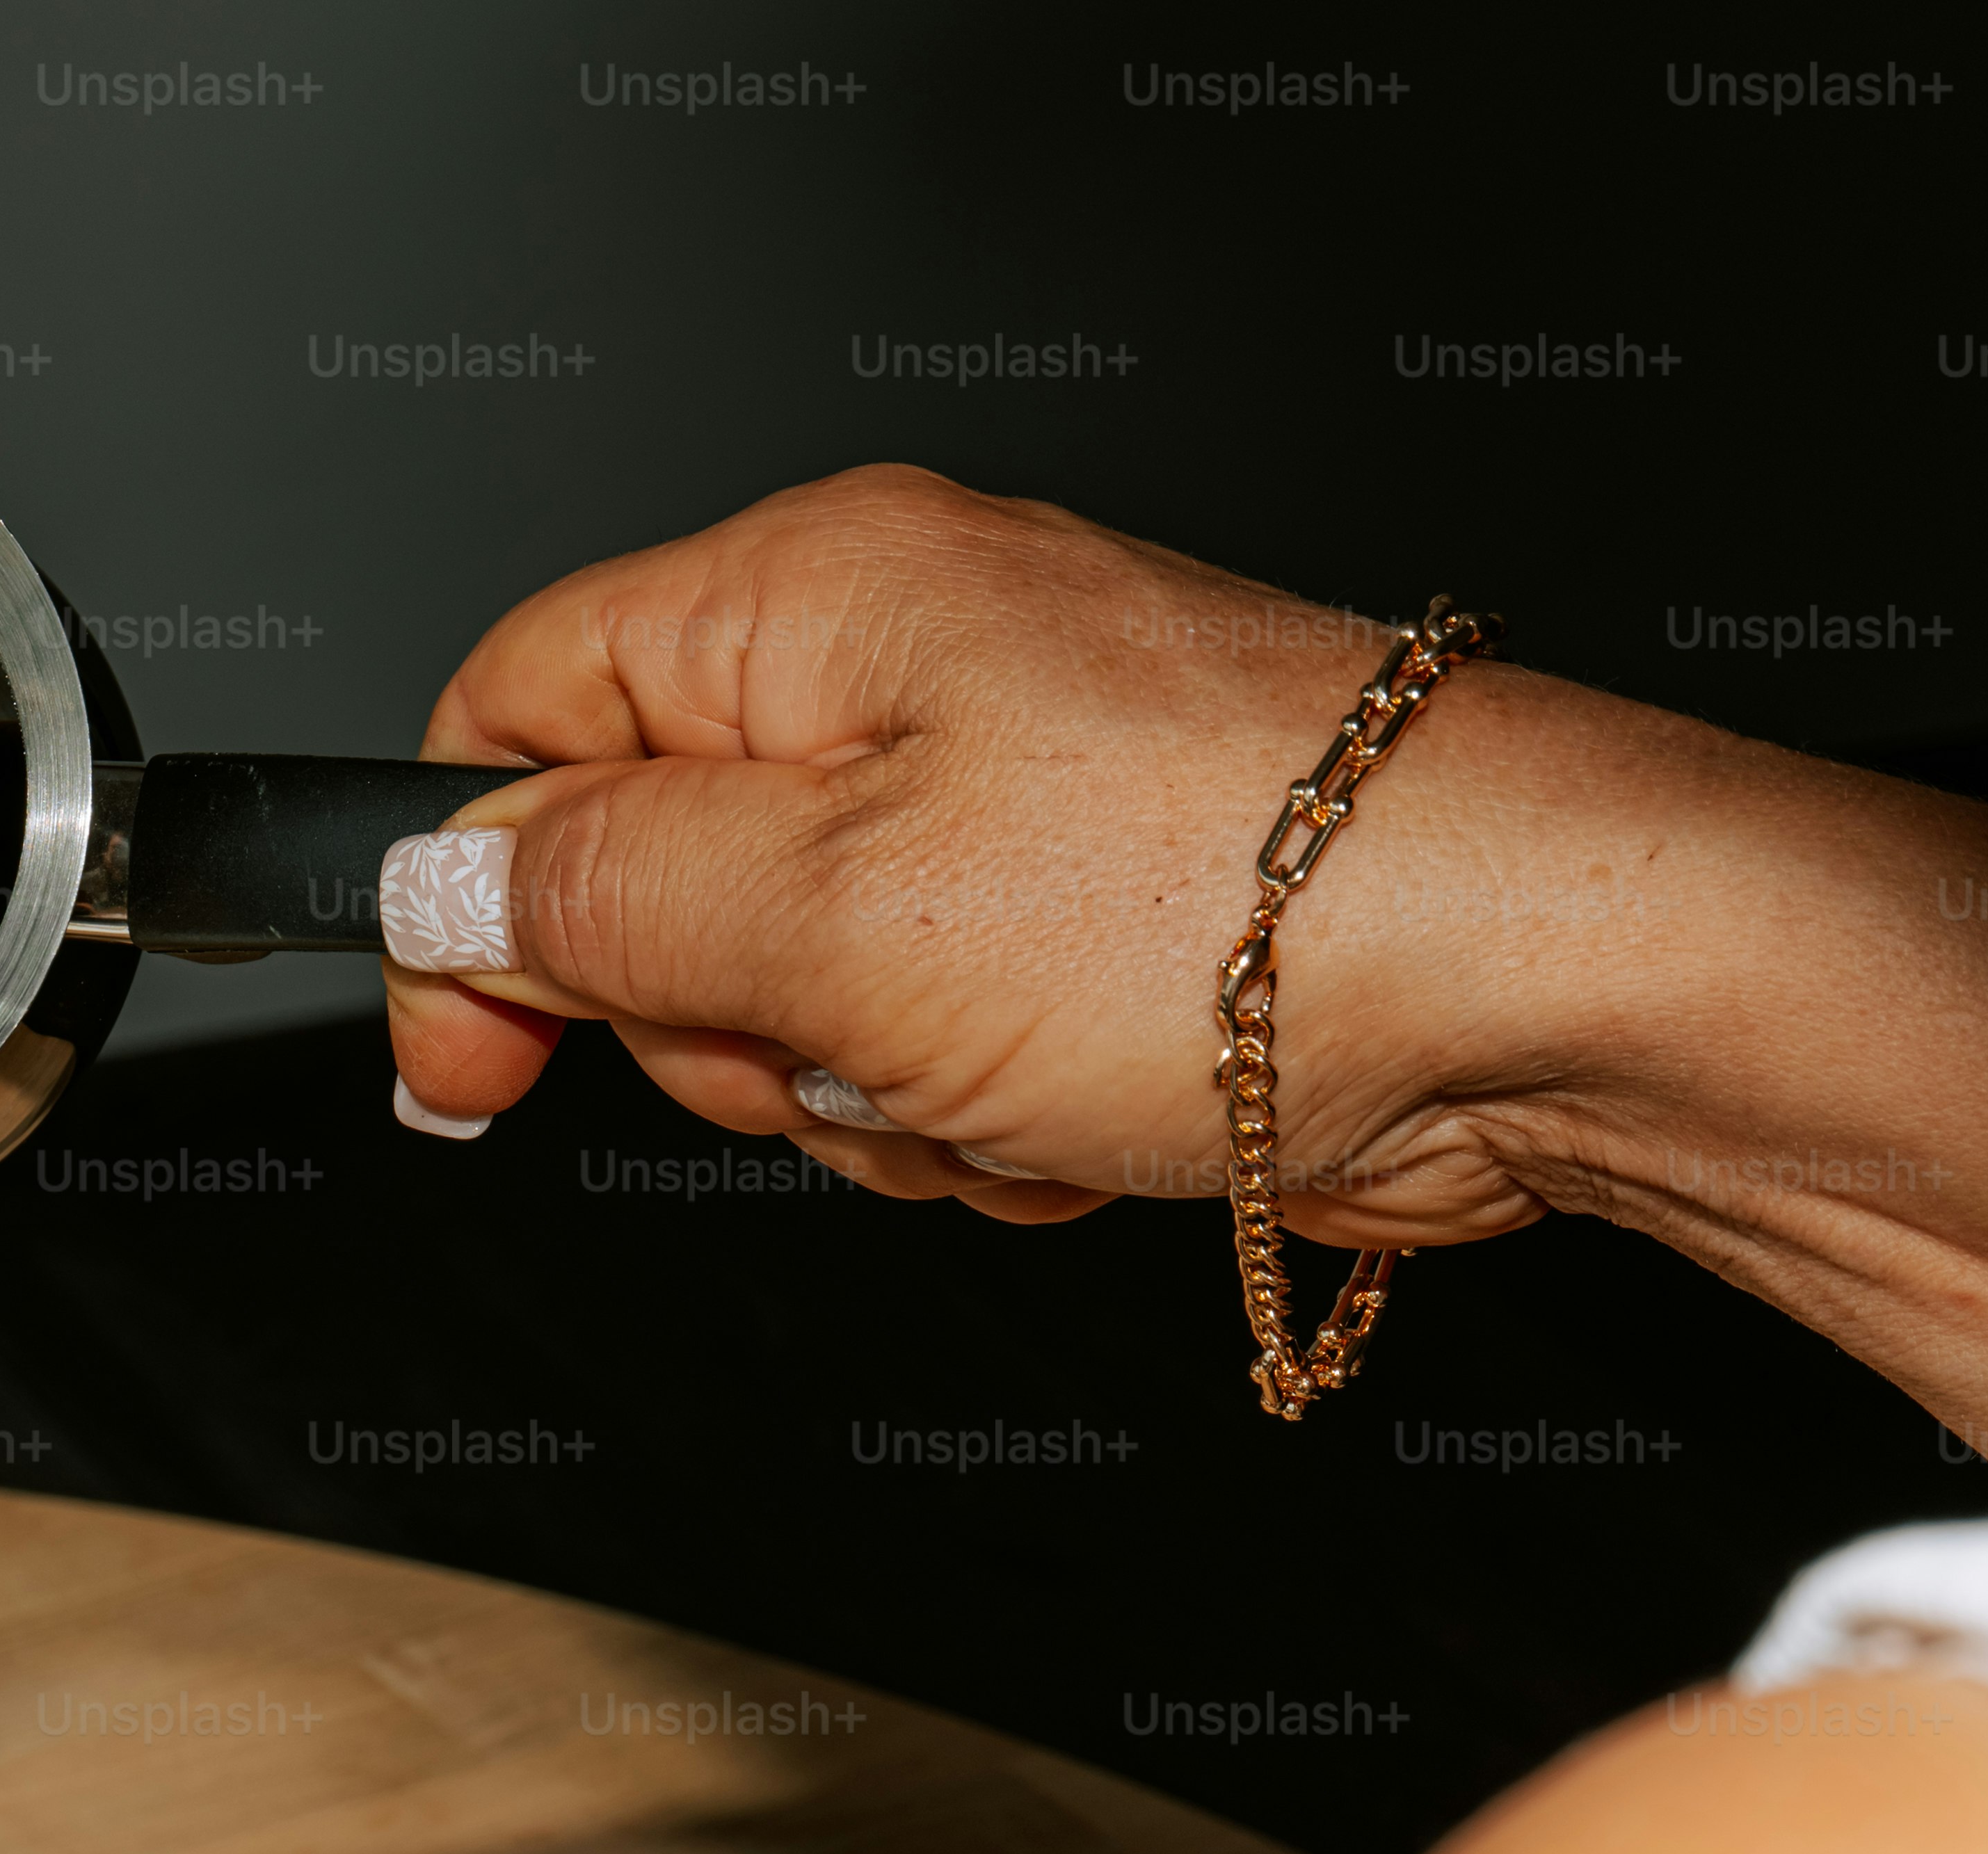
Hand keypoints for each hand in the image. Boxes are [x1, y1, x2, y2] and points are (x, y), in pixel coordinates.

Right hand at [377, 463, 1687, 1239]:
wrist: (1548, 986)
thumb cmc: (1237, 904)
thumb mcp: (822, 914)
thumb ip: (593, 901)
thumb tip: (439, 890)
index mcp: (811, 596)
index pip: (514, 716)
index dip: (468, 900)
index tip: (477, 1056)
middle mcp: (906, 669)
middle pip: (646, 889)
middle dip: (720, 1030)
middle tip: (835, 1049)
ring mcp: (1004, 802)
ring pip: (786, 1005)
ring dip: (862, 1103)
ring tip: (995, 1083)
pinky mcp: (1086, 926)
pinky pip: (924, 1058)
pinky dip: (974, 1124)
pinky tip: (1074, 1112)